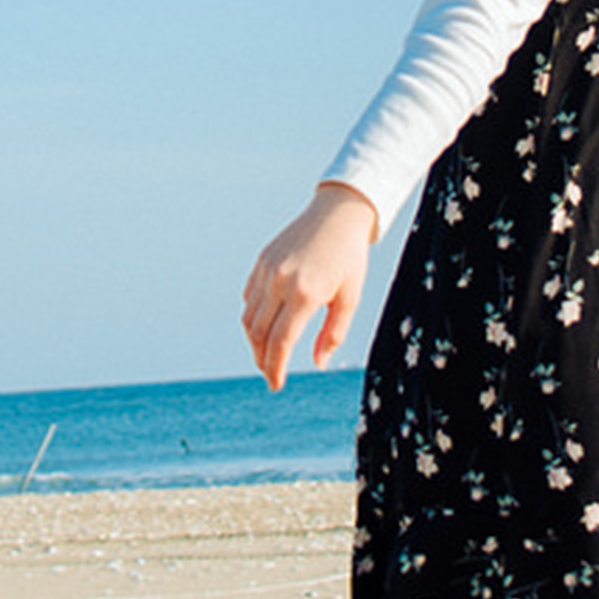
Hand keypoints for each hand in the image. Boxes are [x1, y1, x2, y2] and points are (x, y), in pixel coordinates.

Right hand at [242, 183, 377, 390]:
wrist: (339, 213)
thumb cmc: (349, 257)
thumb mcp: (350, 297)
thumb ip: (333, 333)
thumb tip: (318, 364)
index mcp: (305, 293)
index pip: (280, 342)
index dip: (275, 368)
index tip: (276, 385)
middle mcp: (280, 281)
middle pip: (258, 334)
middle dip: (262, 359)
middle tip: (270, 373)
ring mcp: (267, 270)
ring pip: (248, 317)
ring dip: (254, 341)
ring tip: (266, 354)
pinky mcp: (262, 260)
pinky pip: (249, 296)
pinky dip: (252, 316)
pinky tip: (264, 325)